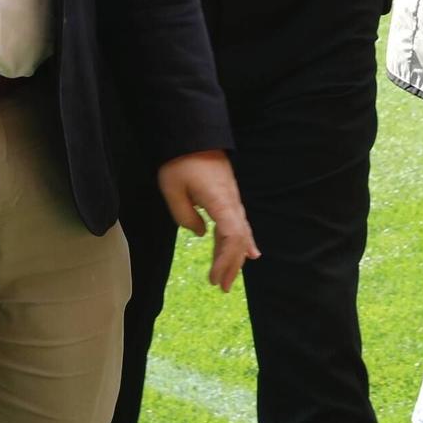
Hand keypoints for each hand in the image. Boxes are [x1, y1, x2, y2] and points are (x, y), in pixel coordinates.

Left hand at [156, 151, 258, 291]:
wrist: (193, 134)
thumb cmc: (180, 161)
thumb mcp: (172, 189)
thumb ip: (184, 216)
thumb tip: (200, 232)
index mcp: (220, 201)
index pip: (231, 235)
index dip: (226, 259)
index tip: (216, 277)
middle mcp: (232, 202)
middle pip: (239, 239)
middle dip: (232, 264)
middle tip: (221, 288)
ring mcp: (233, 199)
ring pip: (240, 233)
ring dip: (235, 256)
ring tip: (229, 279)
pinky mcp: (229, 197)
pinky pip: (239, 224)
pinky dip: (243, 241)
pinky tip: (250, 254)